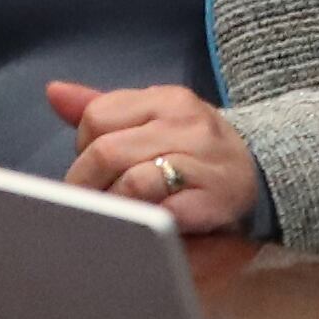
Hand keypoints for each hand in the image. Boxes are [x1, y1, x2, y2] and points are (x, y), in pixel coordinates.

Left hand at [46, 79, 263, 233]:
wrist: (265, 175)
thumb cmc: (196, 151)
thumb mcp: (155, 119)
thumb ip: (104, 108)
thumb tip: (53, 91)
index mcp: (167, 99)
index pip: (97, 116)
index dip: (83, 148)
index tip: (94, 170)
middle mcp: (186, 123)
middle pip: (106, 151)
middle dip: (86, 185)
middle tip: (87, 206)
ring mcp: (204, 160)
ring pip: (131, 181)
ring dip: (113, 207)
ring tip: (116, 218)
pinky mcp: (215, 199)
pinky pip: (163, 210)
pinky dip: (145, 222)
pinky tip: (145, 227)